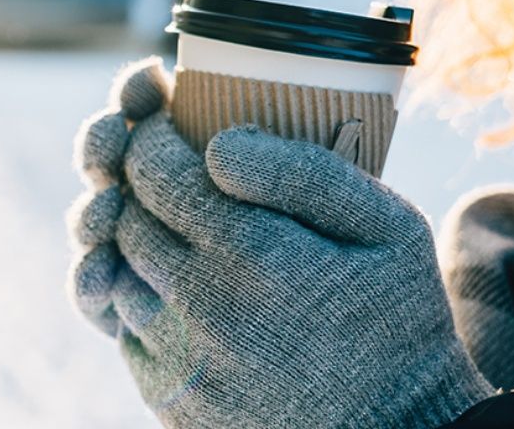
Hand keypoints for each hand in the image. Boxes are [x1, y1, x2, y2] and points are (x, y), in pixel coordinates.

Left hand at [67, 60, 492, 427]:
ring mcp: (178, 357)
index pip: (154, 169)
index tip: (164, 119)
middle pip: (126, 214)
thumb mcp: (387, 227)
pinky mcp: (169, 394)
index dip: (149, 133)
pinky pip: (124, 323)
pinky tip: (183, 281)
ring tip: (179, 222)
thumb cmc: (396, 317)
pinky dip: (142, 289)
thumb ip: (303, 173)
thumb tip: (216, 145)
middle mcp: (199, 307)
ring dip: (135, 233)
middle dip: (137, 177)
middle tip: (170, 165)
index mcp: (251, 252)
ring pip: (117, 267)